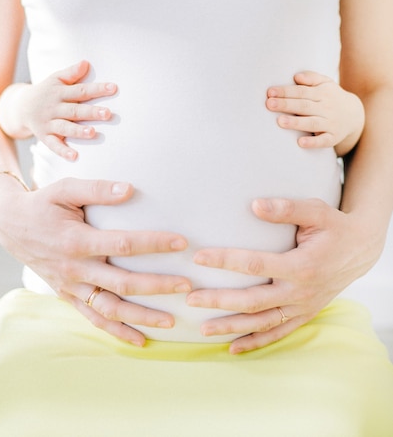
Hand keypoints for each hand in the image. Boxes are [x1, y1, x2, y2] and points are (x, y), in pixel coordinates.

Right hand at [0, 60, 116, 160]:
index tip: (114, 88)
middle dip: (91, 112)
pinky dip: (63, 151)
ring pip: (64, 128)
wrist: (21, 107)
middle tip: (108, 114)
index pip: (81, 90)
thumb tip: (86, 63)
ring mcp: (49, 123)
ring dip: (78, 131)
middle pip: (74, 111)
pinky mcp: (44, 137)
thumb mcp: (55, 78)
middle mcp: (54, 108)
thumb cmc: (46, 91)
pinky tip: (75, 156)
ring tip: (92, 133)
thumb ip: (71, 73)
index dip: (97, 89)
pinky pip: (53, 145)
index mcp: (59, 93)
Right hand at [0, 174, 190, 345]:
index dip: (153, 244)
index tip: (181, 242)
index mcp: (77, 241)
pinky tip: (141, 340)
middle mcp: (75, 269)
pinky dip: (117, 331)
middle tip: (187, 285)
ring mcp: (71, 287)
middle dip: (157, 286)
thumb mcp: (65, 189)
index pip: (123, 245)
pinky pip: (94, 319)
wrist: (12, 226)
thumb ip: (97, 189)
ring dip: (141, 317)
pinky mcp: (68, 296)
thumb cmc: (43, 204)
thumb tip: (129, 189)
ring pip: (110, 309)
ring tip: (171, 321)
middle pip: (122, 283)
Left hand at [187, 197, 380, 353]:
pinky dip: (256, 342)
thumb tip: (254, 205)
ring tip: (203, 329)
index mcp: (301, 265)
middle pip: (253, 301)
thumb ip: (286, 208)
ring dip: (232, 327)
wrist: (361, 250)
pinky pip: (278, 333)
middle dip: (220, 301)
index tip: (199, 257)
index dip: (225, 260)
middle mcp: (301, 291)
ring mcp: (303, 307)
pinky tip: (233, 348)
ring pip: (263, 323)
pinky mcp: (305, 314)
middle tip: (191, 298)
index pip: (256, 265)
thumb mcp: (316, 211)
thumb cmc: (334, 227)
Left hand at [266, 71, 364, 155]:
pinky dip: (312, 142)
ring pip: (312, 123)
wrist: (355, 115)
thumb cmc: (331, 97)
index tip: (270, 93)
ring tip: (280, 121)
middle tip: (269, 104)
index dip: (286, 92)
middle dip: (286, 105)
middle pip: (304, 106)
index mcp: (322, 93)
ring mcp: (330, 123)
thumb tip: (296, 77)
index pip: (301, 91)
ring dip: (296, 123)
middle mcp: (327, 108)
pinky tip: (300, 142)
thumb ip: (311, 77)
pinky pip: (323, 141)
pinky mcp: (333, 138)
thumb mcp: (326, 83)